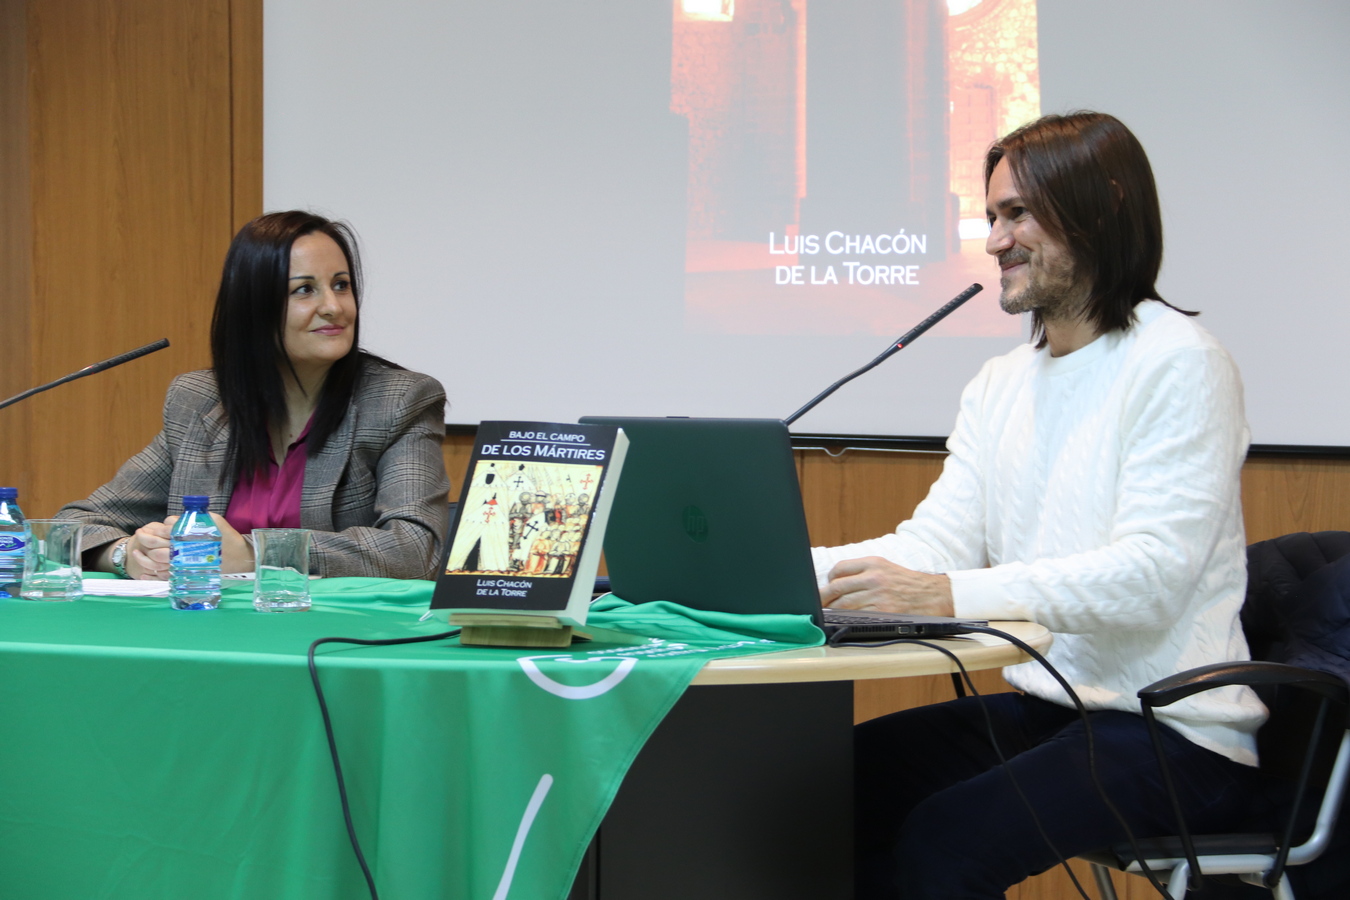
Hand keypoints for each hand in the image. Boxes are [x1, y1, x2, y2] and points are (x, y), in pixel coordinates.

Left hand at [125, 514, 253, 577]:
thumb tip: (173, 520)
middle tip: (139, 535)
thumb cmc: (227, 538)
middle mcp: (184, 552)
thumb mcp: (213, 520)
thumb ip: (192, 517)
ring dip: (144, 558)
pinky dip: (151, 575)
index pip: (164, 531)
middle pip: (156, 547)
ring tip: (137, 552)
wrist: (239, 559)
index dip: (153, 530)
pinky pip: (164, 576)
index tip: (146, 528)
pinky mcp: (187, 574)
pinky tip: (143, 573)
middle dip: (145, 540)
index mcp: (189, 537)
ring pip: (157, 562)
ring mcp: (184, 565)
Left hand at [820, 556, 954, 617]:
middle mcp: (874, 577)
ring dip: (833, 609)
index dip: (829, 578)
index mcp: (873, 563)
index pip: (840, 568)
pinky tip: (844, 619)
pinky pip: (858, 615)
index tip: (826, 585)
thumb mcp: (886, 567)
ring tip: (827, 612)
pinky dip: (847, 618)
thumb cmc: (908, 582)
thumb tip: (839, 580)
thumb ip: (864, 571)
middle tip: (817, 602)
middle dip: (823, 596)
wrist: (934, 594)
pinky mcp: (884, 611)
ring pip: (845, 604)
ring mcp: (878, 595)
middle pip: (837, 587)